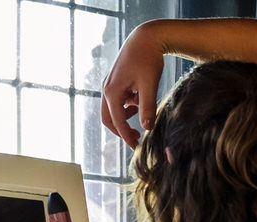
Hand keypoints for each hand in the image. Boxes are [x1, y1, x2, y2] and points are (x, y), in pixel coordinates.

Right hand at [101, 23, 165, 148]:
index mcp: (112, 92)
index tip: (137, 147)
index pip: (117, 122)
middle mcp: (107, 89)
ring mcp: (110, 84)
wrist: (145, 39)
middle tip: (137, 138)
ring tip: (142, 113)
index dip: (127, 136)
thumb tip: (146, 127)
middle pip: (108, 118)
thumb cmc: (147, 59)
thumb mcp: (149, 85)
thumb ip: (148, 107)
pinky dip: (128, 105)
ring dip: (125, 116)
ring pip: (113, 110)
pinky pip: (118, 100)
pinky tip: (140, 99)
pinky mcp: (116, 81)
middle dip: (121, 130)